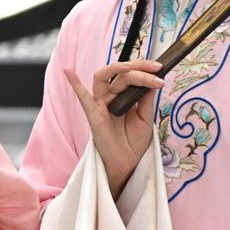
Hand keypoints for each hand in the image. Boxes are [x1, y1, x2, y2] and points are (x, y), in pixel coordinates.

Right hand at [63, 60, 164, 195]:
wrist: (128, 162)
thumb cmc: (134, 141)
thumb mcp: (145, 118)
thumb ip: (145, 100)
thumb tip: (152, 80)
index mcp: (124, 96)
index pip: (132, 76)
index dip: (145, 70)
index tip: (160, 68)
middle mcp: (111, 97)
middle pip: (121, 75)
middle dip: (138, 68)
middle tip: (155, 68)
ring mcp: (100, 104)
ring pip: (105, 79)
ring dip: (117, 69)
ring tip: (130, 67)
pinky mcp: (93, 115)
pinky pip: (82, 98)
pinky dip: (74, 84)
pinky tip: (68, 71)